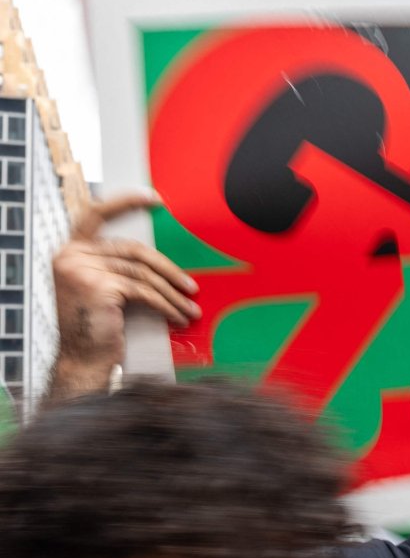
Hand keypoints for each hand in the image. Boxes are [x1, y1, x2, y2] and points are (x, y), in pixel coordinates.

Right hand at [51, 189, 199, 397]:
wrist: (83, 360)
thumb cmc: (97, 327)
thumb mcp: (101, 288)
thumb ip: (115, 266)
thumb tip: (154, 256)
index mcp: (70, 251)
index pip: (95, 214)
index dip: (125, 202)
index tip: (153, 198)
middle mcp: (70, 256)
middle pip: (133, 250)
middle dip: (168, 270)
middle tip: (192, 286)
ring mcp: (81, 269)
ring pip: (142, 273)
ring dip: (172, 293)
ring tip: (191, 308)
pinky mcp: (98, 286)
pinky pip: (144, 291)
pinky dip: (166, 305)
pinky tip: (179, 316)